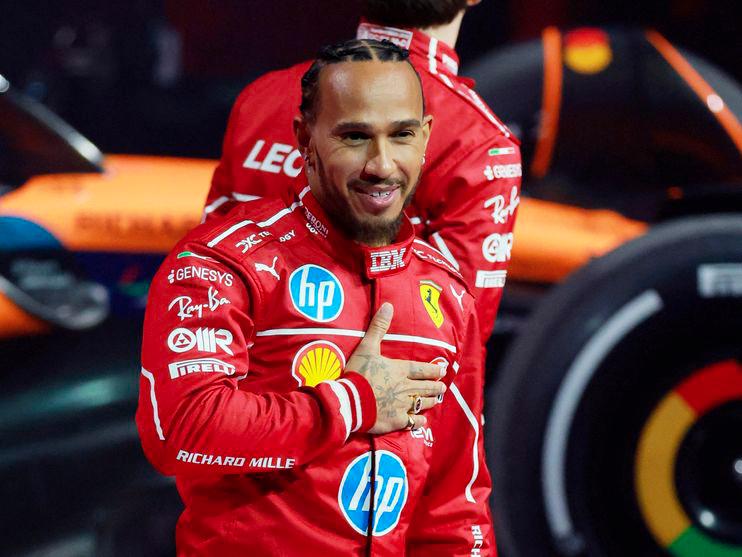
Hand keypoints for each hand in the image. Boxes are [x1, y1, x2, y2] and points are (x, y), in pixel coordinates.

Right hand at [346, 302, 445, 434]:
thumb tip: (388, 305)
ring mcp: (402, 406)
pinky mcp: (396, 421)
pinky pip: (412, 422)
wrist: (351, 401)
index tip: (442, 371)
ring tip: (436, 400)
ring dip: (430, 401)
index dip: (433, 370)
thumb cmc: (359, 374)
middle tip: (443, 387)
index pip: (422, 370)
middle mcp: (406, 388)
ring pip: (421, 403)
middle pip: (425, 387)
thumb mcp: (367, 347)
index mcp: (400, 370)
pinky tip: (422, 420)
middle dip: (435, 387)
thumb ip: (378, 327)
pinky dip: (419, 421)